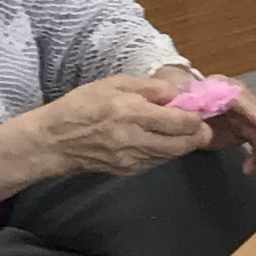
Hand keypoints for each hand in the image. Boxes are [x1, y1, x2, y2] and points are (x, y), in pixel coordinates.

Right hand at [34, 72, 214, 177]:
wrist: (54, 141)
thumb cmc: (81, 105)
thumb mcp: (114, 84)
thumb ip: (149, 87)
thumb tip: (178, 93)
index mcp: (131, 112)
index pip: (180, 121)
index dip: (196, 117)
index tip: (199, 109)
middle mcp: (134, 139)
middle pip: (182, 144)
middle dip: (198, 134)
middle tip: (202, 125)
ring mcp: (131, 159)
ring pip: (172, 155)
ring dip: (183, 144)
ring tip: (183, 131)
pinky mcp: (127, 171)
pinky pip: (157, 162)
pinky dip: (165, 152)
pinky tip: (162, 141)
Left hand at [161, 72, 255, 170]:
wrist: (178, 109)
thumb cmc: (178, 101)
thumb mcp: (179, 101)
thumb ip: (188, 106)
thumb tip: (197, 115)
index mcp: (222, 87)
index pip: (241, 97)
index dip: (253, 111)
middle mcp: (238, 98)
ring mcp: (242, 114)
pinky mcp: (243, 130)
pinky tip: (250, 168)